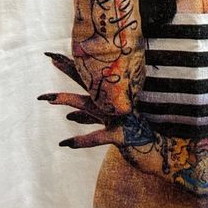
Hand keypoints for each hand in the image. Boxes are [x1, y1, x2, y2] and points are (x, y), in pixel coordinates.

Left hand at [39, 51, 154, 149]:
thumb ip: (89, 118)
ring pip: (90, 105)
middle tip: (52, 58)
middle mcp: (114, 103)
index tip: (53, 56)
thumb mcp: (107, 125)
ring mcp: (118, 117)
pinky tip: (66, 142)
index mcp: (111, 98)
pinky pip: (98, 137)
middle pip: (89, 82)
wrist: (158, 152)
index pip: (89, 78)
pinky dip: (82, 140)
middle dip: (70, 70)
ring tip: (49, 98)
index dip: (72, 67)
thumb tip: (68, 115)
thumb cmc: (130, 136)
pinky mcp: (121, 136)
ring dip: (69, 100)